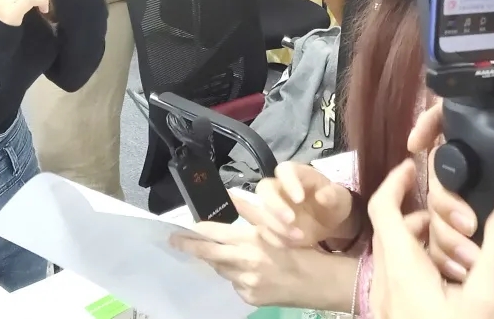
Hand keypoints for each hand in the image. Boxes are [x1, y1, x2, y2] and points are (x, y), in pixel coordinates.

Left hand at [168, 221, 312, 307]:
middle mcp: (244, 263)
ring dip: (218, 260)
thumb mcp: (276, 225)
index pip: (213, 234)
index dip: (195, 231)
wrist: (319, 282)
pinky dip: (235, 274)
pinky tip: (247, 270)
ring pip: (222, 269)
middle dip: (189, 247)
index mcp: (251, 240)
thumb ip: (251, 211)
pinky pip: (235, 283)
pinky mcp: (250, 298)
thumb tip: (229, 194)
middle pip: (208, 254)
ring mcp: (246, 284)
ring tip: (220, 252)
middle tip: (174, 241)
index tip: (180, 229)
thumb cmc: (300, 248)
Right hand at [231, 161, 358, 247]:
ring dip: (274, 225)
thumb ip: (333, 195)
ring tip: (298, 236)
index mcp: (295, 173)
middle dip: (274, 206)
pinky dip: (273, 238)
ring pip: (259, 210)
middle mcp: (278, 186)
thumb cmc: (333, 202)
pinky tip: (289, 245)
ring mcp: (270, 206)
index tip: (299, 199)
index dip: (288, 183)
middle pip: (264, 189)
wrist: (329, 221)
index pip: (284, 170)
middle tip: (291, 220)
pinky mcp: (268, 224)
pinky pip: (262, 230)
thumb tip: (323, 195)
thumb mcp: (339, 198)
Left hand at [369, 158, 493, 318]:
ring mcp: (383, 301)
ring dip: (424, 245)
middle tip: (460, 221)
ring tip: (464, 254)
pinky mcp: (390, 315)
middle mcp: (383, 280)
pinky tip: (454, 280)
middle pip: (392, 230)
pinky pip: (398, 278)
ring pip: (396, 256)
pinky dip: (420, 267)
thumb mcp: (488, 296)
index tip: (415, 167)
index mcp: (400, 266)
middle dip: (423, 217)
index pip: (382, 206)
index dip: (395, 180)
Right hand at [414, 64, 493, 315]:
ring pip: (435, 202)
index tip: (415, 143)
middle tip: (466, 221)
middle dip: (444, 196)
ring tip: (470, 249)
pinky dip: (444, 245)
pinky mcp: (467, 233)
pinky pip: (436, 229)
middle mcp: (489, 171)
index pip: (459, 120)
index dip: (432, 124)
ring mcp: (477, 203)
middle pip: (439, 167)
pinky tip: (462, 261)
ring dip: (445, 227)